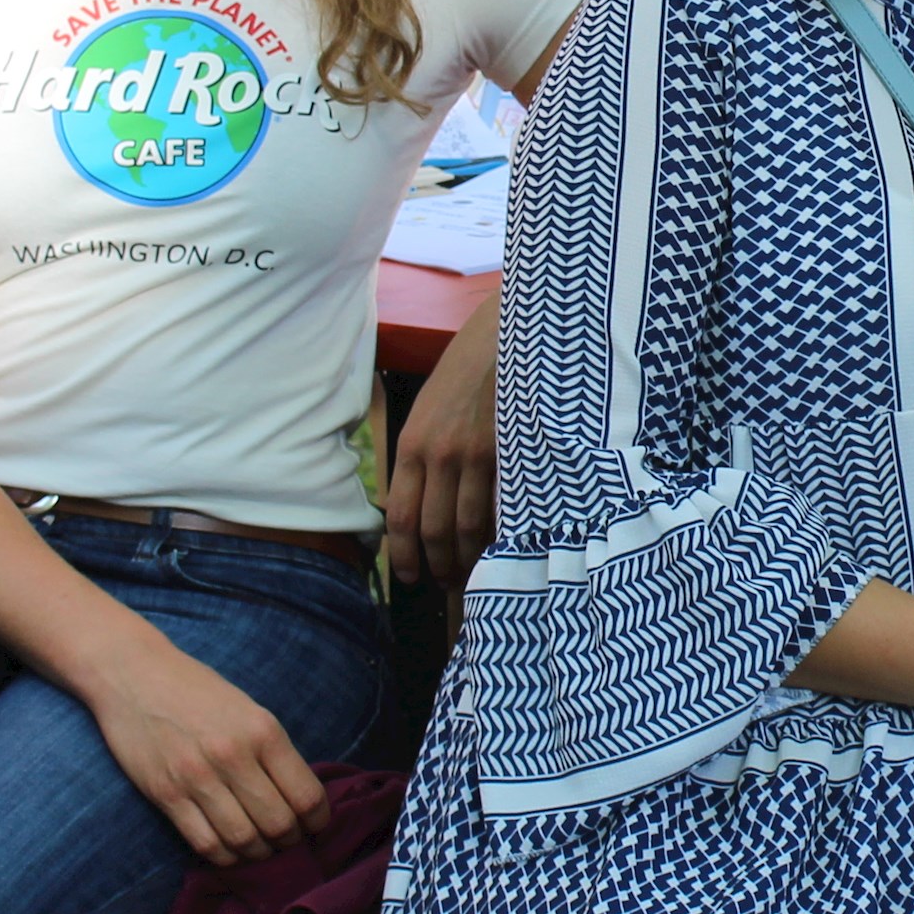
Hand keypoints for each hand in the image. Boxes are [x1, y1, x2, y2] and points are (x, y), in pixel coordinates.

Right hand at [75, 627, 332, 866]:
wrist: (133, 673)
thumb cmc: (196, 689)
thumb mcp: (248, 709)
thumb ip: (272, 751)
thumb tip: (300, 799)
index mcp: (263, 731)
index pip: (306, 796)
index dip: (318, 821)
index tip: (314, 826)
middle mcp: (234, 756)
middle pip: (278, 824)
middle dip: (290, 841)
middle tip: (287, 841)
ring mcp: (197, 777)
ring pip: (243, 839)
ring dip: (257, 853)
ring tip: (260, 849)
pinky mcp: (165, 794)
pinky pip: (205, 843)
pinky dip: (224, 856)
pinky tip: (229, 850)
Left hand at [383, 290, 498, 595]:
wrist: (509, 328)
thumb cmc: (470, 366)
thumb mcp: (432, 406)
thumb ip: (425, 453)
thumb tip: (425, 504)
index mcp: (413, 444)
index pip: (400, 517)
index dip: (406, 556)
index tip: (412, 576)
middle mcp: (440, 454)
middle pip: (434, 531)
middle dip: (440, 568)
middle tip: (448, 586)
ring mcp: (478, 455)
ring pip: (470, 529)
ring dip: (472, 562)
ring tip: (477, 577)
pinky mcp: (512, 452)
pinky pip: (505, 510)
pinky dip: (504, 537)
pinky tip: (508, 549)